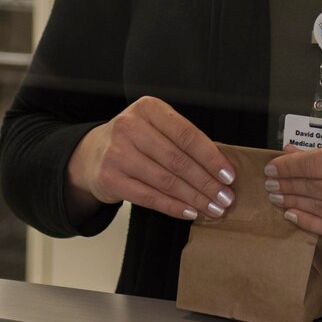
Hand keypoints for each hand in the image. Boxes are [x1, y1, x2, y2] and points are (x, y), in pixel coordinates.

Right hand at [66, 96, 235, 222]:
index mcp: (148, 108)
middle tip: (226, 198)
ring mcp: (117, 153)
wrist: (91, 155)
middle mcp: (129, 127)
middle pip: (178, 160)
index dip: (211, 157)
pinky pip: (149, 197)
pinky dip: (174, 207)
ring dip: (194, 198)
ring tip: (213, 208)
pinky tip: (190, 212)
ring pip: (166, 181)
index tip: (229, 175)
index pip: (187, 135)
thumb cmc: (134, 141)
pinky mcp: (111, 178)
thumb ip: (182, 140)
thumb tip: (220, 169)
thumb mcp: (154, 127)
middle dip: (207, 182)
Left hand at [266, 138, 321, 247]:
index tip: (272, 166)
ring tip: (276, 196)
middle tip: (269, 182)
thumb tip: (296, 153)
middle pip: (313, 187)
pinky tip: (294, 214)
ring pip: (320, 208)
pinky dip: (310, 222)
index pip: (314, 164)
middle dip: (286, 184)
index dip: (289, 166)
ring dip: (293, 202)